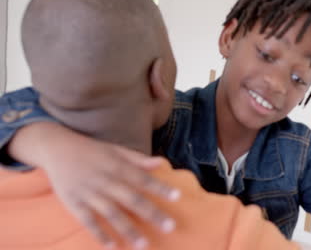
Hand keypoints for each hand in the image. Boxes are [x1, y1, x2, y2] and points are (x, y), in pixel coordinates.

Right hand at [9, 122, 179, 248]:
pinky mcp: (74, 203)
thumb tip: (161, 162)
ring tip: (144, 246)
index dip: (160, 188)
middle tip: (170, 227)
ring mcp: (89, 193)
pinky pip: (88, 222)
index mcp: (118, 166)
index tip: (177, 197)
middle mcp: (105, 180)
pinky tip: (112, 247)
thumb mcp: (115, 150)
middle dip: (152, 214)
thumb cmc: (92, 151)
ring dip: (128, 230)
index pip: (143, 179)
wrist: (57, 148)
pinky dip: (99, 234)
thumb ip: (138, 159)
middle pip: (132, 200)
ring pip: (112, 214)